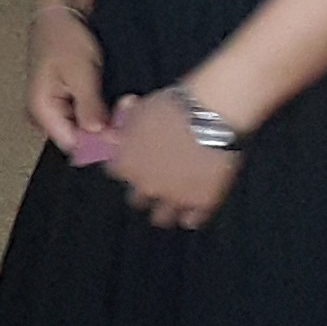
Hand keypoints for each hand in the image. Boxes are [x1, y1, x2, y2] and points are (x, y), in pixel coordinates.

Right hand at [26, 2, 109, 160]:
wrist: (59, 15)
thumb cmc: (64, 39)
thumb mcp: (81, 72)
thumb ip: (88, 106)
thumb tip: (97, 134)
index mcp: (41, 108)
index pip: (71, 143)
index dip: (99, 142)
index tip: (123, 131)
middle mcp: (43, 113)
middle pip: (77, 138)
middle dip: (104, 131)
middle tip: (127, 114)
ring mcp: (54, 108)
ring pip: (82, 128)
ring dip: (105, 122)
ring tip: (124, 106)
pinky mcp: (64, 102)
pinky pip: (83, 117)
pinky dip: (101, 113)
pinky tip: (116, 104)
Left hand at [103, 88, 238, 227]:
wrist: (211, 116)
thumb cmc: (174, 106)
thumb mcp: (139, 110)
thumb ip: (124, 127)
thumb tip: (114, 132)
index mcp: (126, 164)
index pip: (116, 172)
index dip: (126, 166)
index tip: (133, 162)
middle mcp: (146, 185)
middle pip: (136, 199)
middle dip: (143, 190)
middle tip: (153, 183)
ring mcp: (174, 196)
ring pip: (161, 217)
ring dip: (163, 211)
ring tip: (169, 207)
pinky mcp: (202, 202)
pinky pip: (192, 219)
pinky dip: (191, 216)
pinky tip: (191, 215)